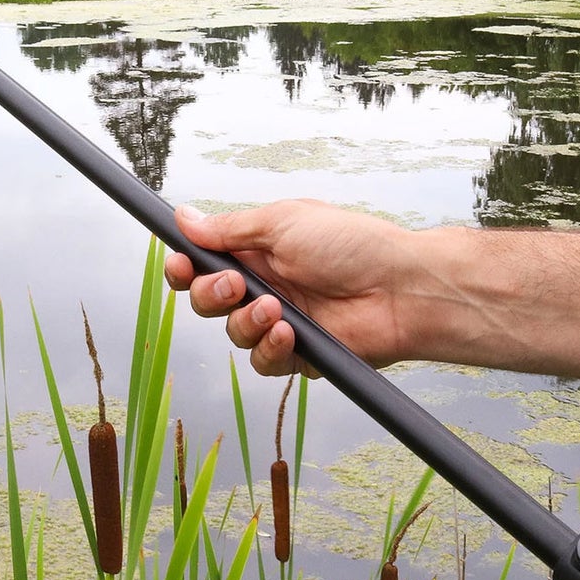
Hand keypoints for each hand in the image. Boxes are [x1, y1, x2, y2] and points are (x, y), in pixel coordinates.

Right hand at [164, 200, 411, 376]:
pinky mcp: (298, 354)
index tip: (179, 265)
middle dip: (210, 295)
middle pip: (207, 301)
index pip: (204, 261)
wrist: (400, 288)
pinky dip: (269, 348)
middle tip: (234, 286)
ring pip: (233, 334)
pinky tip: (290, 333)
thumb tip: (185, 217)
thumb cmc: (351, 244)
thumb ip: (229, 228)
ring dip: (246, 322)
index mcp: (259, 250)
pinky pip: (262, 361)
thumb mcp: (282, 222)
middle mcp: (265, 285)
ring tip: (276, 308)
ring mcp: (280, 321)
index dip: (185, 267)